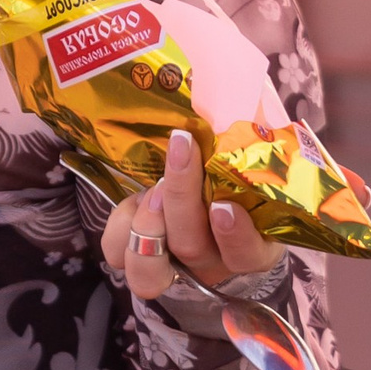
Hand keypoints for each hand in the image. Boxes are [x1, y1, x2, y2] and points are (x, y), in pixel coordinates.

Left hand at [104, 128, 275, 307]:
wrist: (206, 197)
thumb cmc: (235, 176)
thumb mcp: (250, 164)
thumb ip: (249, 143)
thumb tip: (239, 98)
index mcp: (252, 247)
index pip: (248, 255)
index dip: (235, 235)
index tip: (224, 206)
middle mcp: (212, 264)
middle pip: (192, 249)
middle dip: (181, 200)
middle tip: (182, 152)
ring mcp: (172, 266)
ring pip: (150, 271)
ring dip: (147, 222)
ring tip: (152, 186)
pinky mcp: (138, 257)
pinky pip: (118, 253)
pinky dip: (120, 225)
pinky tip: (135, 196)